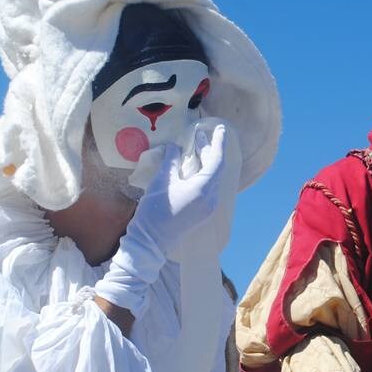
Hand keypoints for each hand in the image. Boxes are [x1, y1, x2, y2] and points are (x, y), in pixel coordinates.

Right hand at [92, 125, 227, 319]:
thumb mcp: (162, 181)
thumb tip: (175, 147)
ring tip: (196, 148)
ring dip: (205, 163)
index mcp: (203, 189)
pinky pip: (208, 188)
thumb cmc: (154, 211)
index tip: (221, 129)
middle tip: (200, 134)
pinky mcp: (202, 213)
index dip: (219, 143)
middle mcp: (210, 198)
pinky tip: (192, 168)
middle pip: (215, 169)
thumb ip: (171, 161)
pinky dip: (202, 175)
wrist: (150, 242)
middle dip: (208, 150)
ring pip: (212, 179)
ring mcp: (208, 208)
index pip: (217, 161)